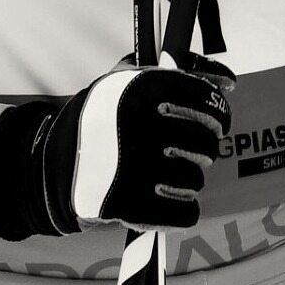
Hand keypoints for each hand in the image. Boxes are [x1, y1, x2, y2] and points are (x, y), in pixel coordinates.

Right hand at [0, 55, 235, 238]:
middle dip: (203, 147)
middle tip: (188, 148)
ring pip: (196, 180)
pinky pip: (185, 215)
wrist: (55, 163)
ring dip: (189, 180)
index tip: (215, 119)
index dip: (218, 113)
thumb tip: (229, 81)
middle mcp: (138, 125)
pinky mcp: (125, 206)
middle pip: (208, 142)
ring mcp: (131, 167)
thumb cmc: (104, 116)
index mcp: (141, 88)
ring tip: (169, 173)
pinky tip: (168, 198)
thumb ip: (181, 69)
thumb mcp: (131, 78)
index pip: (208, 102)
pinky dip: (182, 211)